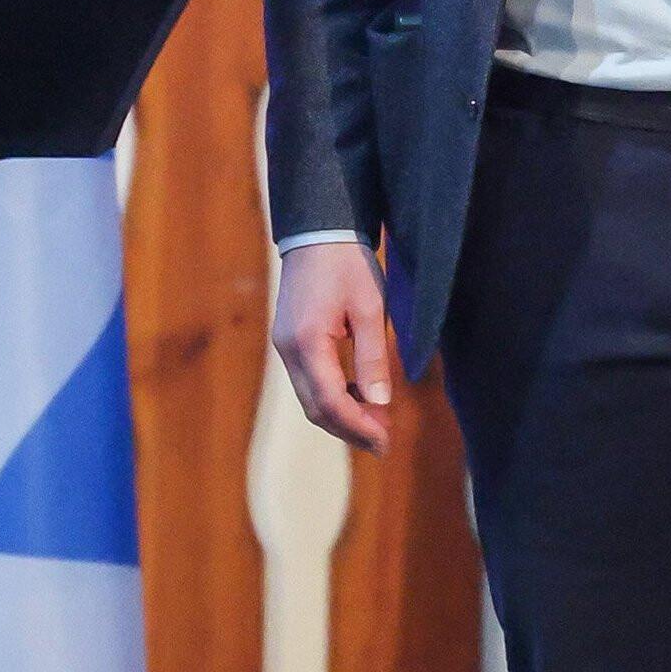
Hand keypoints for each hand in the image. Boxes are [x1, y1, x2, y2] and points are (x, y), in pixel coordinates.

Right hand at [272, 239, 396, 452]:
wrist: (318, 229)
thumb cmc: (347, 263)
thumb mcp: (370, 308)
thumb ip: (373, 358)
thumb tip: (379, 402)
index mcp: (307, 342)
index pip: (330, 402)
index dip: (358, 427)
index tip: (385, 442)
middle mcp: (288, 348)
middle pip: (315, 408)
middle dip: (350, 429)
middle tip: (384, 441)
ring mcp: (285, 345)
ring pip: (310, 398)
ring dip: (341, 415)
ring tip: (376, 423)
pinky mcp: (289, 339)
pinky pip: (308, 380)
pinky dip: (332, 396)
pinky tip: (359, 396)